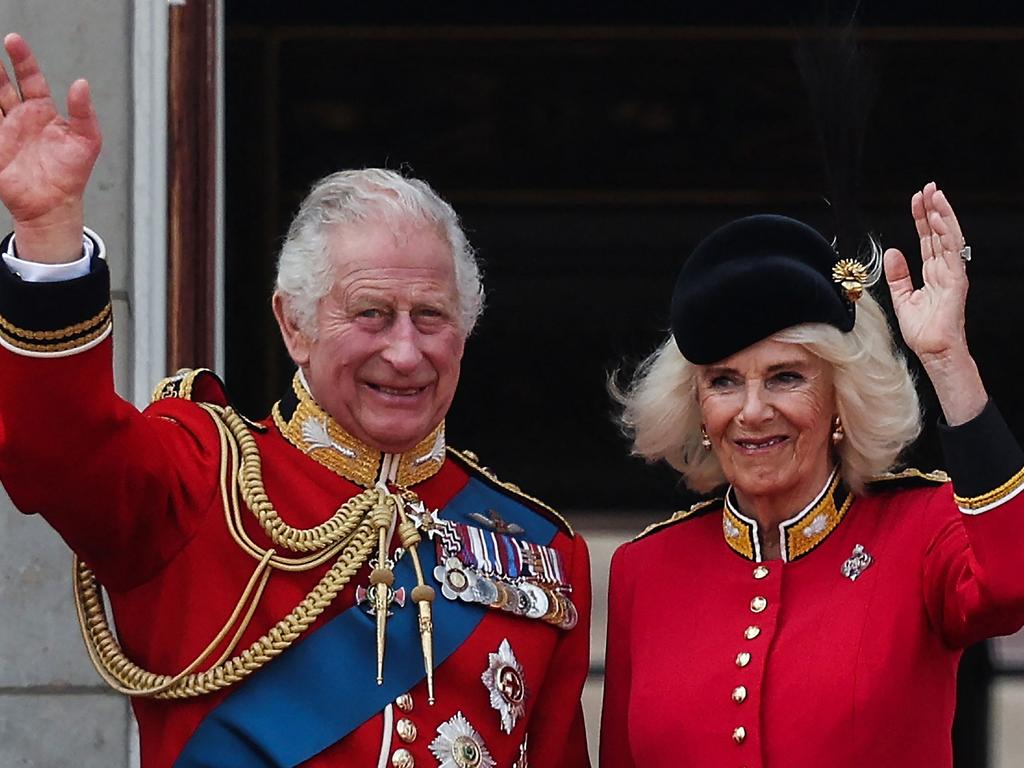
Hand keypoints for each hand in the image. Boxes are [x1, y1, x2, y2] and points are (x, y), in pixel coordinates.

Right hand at [0, 33, 100, 262]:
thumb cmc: (73, 174)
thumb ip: (84, 112)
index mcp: (43, 111)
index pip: (30, 77)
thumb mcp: (87, 140)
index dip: (22, 59)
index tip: (13, 41)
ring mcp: (4, 131)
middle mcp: (21, 117)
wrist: (54, 205)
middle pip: (2, 84)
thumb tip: (81, 83)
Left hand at [883, 181, 968, 363]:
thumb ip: (898, 275)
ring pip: (948, 237)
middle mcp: (945, 269)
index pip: (927, 239)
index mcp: (933, 272)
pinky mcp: (956, 280)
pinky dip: (946, 232)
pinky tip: (939, 217)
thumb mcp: (902, 298)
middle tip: (927, 188)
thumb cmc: (923, 331)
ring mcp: (952, 273)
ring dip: (941, 214)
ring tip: (934, 195)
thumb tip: (893, 252)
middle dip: (933, 209)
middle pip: (939, 233)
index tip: (916, 200)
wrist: (933, 351)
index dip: (921, 219)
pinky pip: (951, 251)